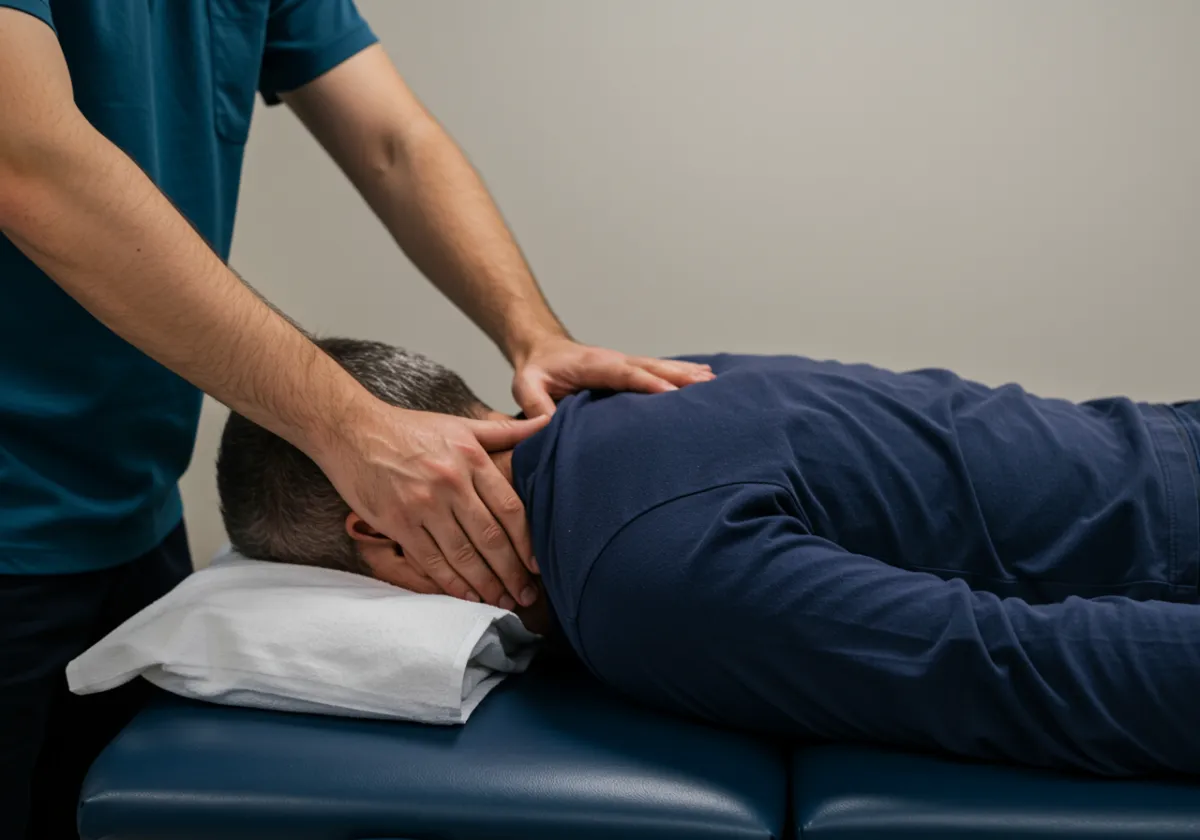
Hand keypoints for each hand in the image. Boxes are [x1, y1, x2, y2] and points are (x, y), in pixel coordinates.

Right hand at [313, 399, 548, 607]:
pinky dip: (451, 583)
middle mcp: (451, 483)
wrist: (353, 430)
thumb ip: (506, 431)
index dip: (527, 541)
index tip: (537, 565)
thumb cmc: (408, 429)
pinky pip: (431, 560)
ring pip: (463, 555)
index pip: (510, 508)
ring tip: (503, 602)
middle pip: (490, 538)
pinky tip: (468, 596)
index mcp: (471, 459)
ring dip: (486, 584)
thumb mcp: (460, 425)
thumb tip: (550, 420)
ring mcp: (424, 505)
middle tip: (527, 596)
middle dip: (512, 572)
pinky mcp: (398, 522)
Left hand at [512, 336, 714, 416]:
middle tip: (706, 384)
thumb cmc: (536, 370)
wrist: (541, 351)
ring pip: (659, 367)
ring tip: (712, 380)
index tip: (670, 391)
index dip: (647, 382)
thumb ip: (535, 403)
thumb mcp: (525, 385)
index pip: (624, 373)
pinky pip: (658, 371)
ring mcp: (624, 364)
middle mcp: (614, 360)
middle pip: (651, 367)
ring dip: (685, 373)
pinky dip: (681, 374)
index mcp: (593, 364)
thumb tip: (549, 424)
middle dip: (678, 375)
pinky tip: (702, 377)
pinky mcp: (629, 371)